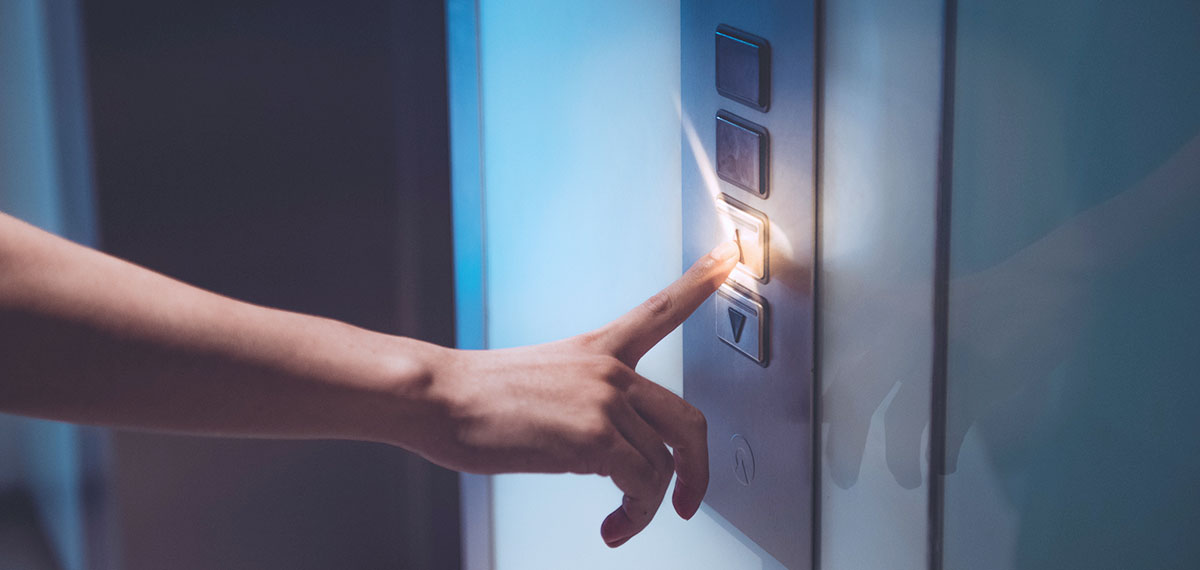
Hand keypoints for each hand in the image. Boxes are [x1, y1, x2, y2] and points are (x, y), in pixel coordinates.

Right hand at [417, 241, 739, 546]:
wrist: (438, 397)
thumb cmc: (478, 398)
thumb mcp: (543, 381)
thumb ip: (588, 402)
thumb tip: (612, 451)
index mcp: (598, 349)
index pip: (661, 310)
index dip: (702, 280)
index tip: (732, 253)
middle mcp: (611, 369)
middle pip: (689, 421)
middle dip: (699, 472)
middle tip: (689, 501)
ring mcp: (605, 399)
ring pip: (662, 465)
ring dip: (648, 506)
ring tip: (622, 522)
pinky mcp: (594, 435)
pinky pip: (641, 486)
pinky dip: (635, 515)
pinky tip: (613, 526)